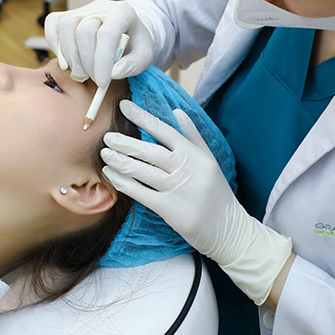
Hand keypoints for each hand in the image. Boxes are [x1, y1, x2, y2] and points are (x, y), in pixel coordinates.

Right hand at [44, 0, 154, 85]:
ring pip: (66, 27)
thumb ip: (132, 65)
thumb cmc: (136, 44)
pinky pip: (53, 25)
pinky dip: (55, 45)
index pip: (107, 34)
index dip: (102, 61)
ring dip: (71, 56)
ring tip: (81, 73)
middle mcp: (101, 7)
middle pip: (84, 31)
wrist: (129, 30)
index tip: (102, 83)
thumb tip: (113, 73)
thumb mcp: (144, 56)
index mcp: (123, 12)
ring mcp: (82, 9)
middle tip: (94, 79)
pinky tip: (66, 61)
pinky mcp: (68, 15)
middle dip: (87, 62)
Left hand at [101, 100, 292, 305]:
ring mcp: (178, 189)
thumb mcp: (210, 160)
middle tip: (107, 136)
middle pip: (149, 151)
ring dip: (120, 161)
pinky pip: (141, 193)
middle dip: (125, 142)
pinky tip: (112, 176)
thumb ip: (193, 135)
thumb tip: (177, 112)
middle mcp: (187, 169)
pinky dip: (124, 183)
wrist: (229, 229)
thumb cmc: (218, 193)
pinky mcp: (170, 210)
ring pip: (142, 171)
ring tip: (105, 154)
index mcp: (195, 154)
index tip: (124, 106)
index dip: (142, 117)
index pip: (164, 130)